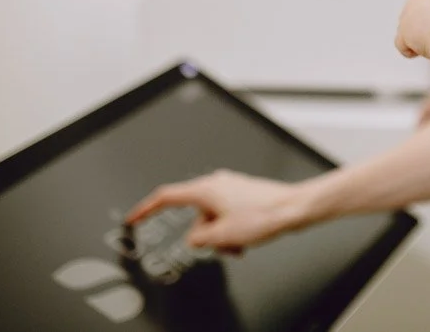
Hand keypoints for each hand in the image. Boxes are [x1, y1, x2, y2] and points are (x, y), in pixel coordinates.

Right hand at [125, 170, 304, 252]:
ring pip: (212, 220)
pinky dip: (232, 230)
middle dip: (206, 236)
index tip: (135, 217)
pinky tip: (246, 238)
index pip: (165, 197)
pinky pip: (227, 216)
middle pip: (195, 216)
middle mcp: (216, 183)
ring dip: (222, 236)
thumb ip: (198, 239)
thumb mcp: (221, 235)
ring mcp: (230, 188)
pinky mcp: (242, 194)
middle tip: (224, 244)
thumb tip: (194, 238)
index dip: (146, 209)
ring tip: (241, 242)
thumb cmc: (264, 214)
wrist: (294, 208)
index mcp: (205, 189)